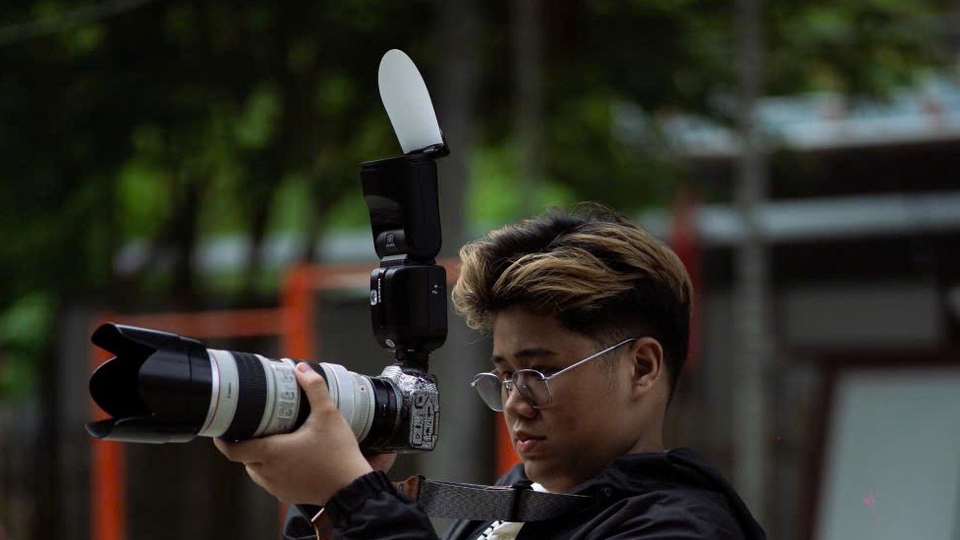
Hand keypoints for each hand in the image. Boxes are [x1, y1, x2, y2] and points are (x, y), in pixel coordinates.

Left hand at [214, 363, 372, 504]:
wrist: (351, 488)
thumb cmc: (338, 455)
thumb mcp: (328, 415)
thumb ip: (314, 389)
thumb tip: (302, 369)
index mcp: (272, 453)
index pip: (233, 450)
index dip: (223, 440)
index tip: (222, 430)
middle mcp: (269, 472)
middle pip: (245, 457)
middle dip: (247, 443)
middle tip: (256, 427)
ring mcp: (276, 486)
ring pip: (257, 470)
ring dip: (260, 457)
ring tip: (274, 441)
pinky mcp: (287, 494)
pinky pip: (271, 480)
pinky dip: (273, 468)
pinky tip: (289, 458)